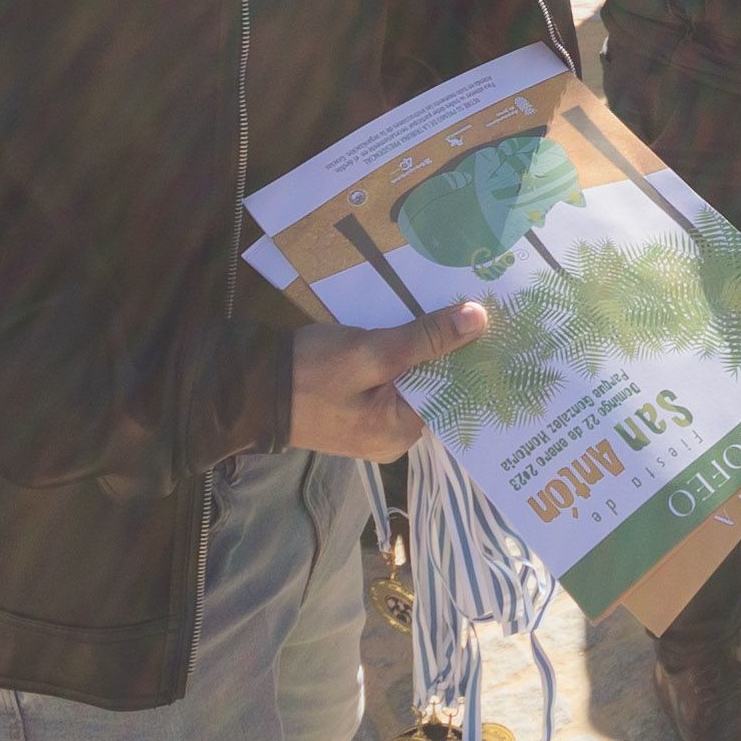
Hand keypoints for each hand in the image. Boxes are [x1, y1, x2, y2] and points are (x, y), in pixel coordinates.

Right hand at [285, 302, 488, 460]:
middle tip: (474, 303)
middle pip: (435, 384)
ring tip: (451, 306)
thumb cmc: (308, 373)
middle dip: (448, 347)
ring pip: (414, 377)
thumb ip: (425, 339)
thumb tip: (478, 320)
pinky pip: (391, 378)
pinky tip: (413, 323)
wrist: (247, 386)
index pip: (453, 390)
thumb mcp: (372, 351)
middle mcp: (394, 436)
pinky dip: (401, 352)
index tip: (493, 319)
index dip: (472, 353)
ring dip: (424, 345)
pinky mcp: (358, 406)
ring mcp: (374, 423)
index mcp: (403, 432)